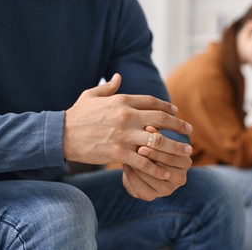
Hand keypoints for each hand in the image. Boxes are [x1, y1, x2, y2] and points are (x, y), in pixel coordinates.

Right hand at [63, 73, 192, 181]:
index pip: (152, 102)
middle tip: (190, 130)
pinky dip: (157, 169)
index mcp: (122, 101)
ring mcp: (124, 136)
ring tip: (187, 153)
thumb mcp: (91, 95)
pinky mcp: (119, 153)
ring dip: (175, 147)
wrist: (61, 134)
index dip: (167, 107)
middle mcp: (127, 116)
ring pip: (157, 142)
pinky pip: (144, 162)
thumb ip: (108, 86)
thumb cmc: (77, 114)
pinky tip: (166, 174)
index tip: (176, 112)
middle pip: (161, 120)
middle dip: (179, 125)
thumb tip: (119, 76)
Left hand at [122, 127, 191, 200]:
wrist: (140, 168)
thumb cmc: (151, 148)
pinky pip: (141, 187)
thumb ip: (154, 135)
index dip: (160, 144)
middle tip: (139, 148)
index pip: (174, 153)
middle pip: (164, 166)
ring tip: (129, 155)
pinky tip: (126, 164)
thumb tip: (149, 127)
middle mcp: (180, 178)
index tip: (147, 134)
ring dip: (140, 166)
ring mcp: (167, 190)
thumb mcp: (154, 141)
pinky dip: (132, 175)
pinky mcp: (152, 197)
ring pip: (152, 177)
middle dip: (151, 156)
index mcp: (185, 162)